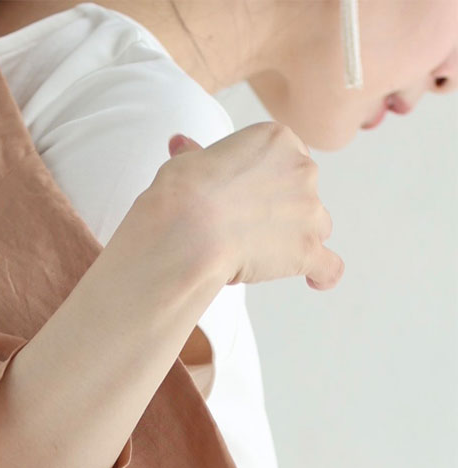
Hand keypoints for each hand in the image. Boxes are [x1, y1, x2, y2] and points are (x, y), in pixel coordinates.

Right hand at [158, 123, 343, 290]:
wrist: (189, 229)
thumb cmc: (186, 194)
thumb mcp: (189, 160)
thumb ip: (197, 156)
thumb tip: (185, 149)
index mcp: (278, 141)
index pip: (288, 160)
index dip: (268, 182)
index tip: (250, 196)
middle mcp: (301, 171)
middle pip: (305, 194)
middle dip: (284, 211)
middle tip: (248, 226)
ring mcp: (308, 212)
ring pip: (317, 227)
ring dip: (296, 239)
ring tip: (263, 255)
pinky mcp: (307, 250)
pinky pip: (329, 266)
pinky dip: (322, 274)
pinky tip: (314, 280)